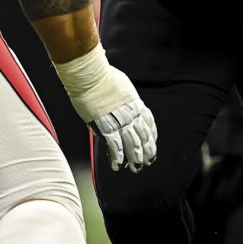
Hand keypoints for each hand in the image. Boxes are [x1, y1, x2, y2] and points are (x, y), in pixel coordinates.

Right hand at [53, 45, 157, 172]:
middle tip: (147, 161)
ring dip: (134, 158)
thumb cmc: (102, 75)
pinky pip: (114, 146)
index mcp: (135, 104)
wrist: (90, 75)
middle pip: (143, 137)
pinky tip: (118, 165)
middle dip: (146, 151)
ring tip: (136, 168)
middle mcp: (130, 114)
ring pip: (132, 144)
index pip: (149, 124)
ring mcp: (119, 121)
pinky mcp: (105, 127)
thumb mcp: (122, 84)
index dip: (151, 136)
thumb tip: (125, 100)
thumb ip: (125, 96)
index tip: (152, 144)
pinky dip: (117, 157)